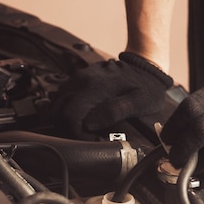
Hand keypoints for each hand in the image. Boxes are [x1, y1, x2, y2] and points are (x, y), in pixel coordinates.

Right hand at [52, 52, 173, 139]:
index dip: (77, 135)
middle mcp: (81, 81)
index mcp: (93, 87)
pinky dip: (66, 111)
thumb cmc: (146, 84)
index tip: (93, 141)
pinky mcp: (78, 80)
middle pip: (58, 112)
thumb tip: (89, 125)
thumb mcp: (139, 102)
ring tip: (85, 130)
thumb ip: (114, 112)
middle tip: (88, 138)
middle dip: (69, 129)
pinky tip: (82, 118)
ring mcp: (77, 79)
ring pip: (56, 105)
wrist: (145, 63)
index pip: (70, 117)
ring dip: (66, 121)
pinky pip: (62, 98)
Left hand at [160, 56, 203, 185]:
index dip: (172, 127)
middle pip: (200, 132)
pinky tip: (201, 178)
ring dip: (196, 167)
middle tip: (173, 159)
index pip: (188, 109)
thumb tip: (173, 136)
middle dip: (182, 150)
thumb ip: (200, 109)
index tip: (165, 138)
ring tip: (186, 171)